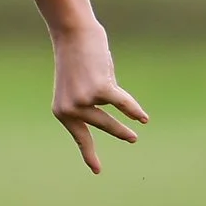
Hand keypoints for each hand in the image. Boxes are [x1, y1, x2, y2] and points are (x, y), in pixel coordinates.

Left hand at [50, 21, 148, 173]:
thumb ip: (93, 101)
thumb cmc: (78, 57)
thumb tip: (117, 117)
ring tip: (138, 130)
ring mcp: (83, 101)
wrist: (73, 34)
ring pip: (111, 115)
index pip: (80, 137)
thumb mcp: (80, 84)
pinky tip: (143, 119)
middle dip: (118, 132)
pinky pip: (122, 104)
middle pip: (101, 125)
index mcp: (62, 111)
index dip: (89, 154)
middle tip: (133, 139)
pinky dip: (133, 110)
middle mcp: (70, 109)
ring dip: (125, 123)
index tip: (97, 171)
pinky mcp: (99, 90)